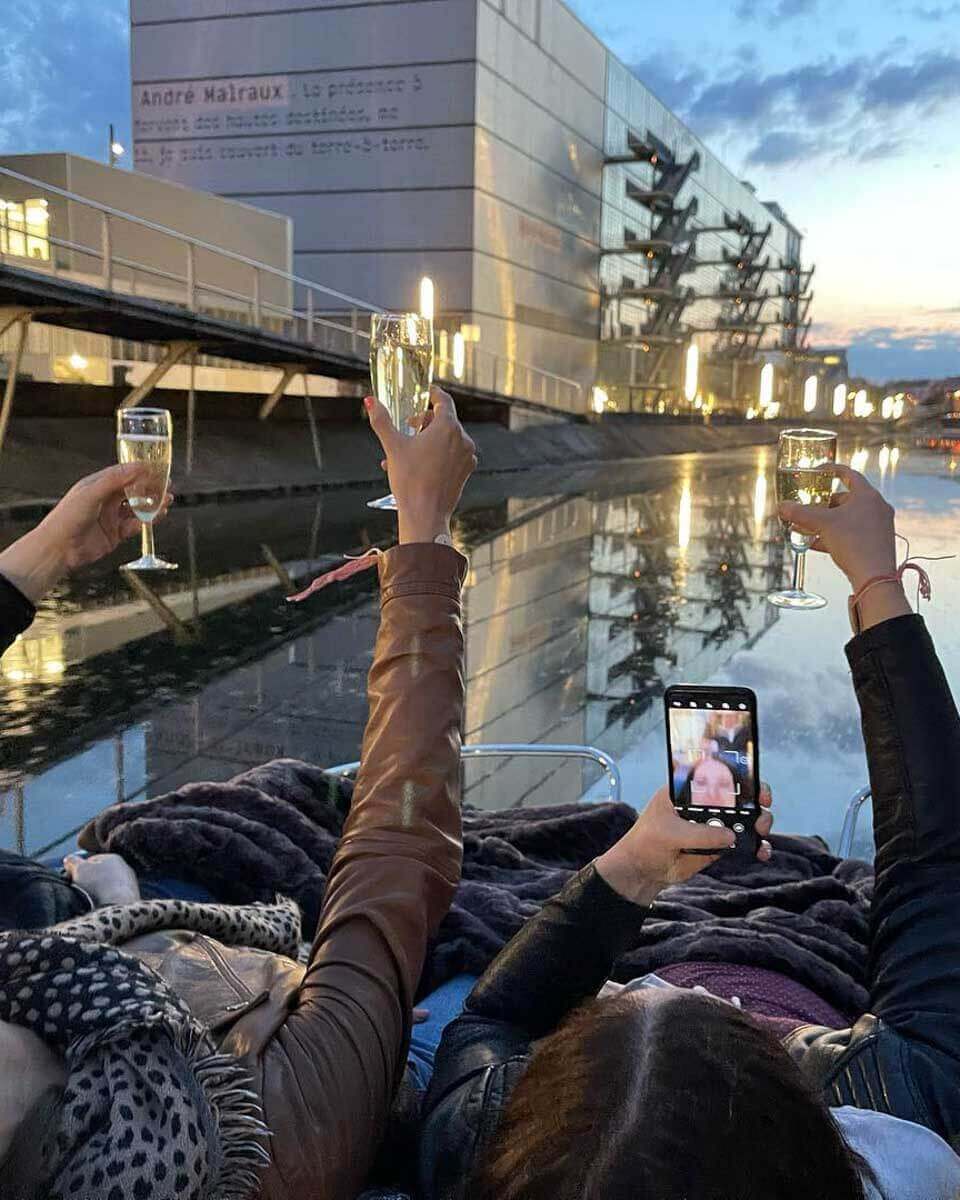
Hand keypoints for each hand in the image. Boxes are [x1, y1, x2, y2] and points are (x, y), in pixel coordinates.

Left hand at [0, 464, 172, 602]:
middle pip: (133, 491)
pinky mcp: (115, 534)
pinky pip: (135, 526)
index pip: (123, 474)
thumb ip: (115, 480)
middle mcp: (105, 500)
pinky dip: (146, 522)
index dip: (140, 471)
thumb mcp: (91, 493)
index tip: (157, 468)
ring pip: (137, 509)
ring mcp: (111, 517)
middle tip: (167, 485)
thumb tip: (137, 468)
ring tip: (167, 501)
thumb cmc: (68, 518)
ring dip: (152, 505)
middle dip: (151, 488)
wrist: (59, 549)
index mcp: (97, 486)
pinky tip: (155, 518)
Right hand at [63, 853, 140, 906]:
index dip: (79, 869)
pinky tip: (100, 906)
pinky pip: (114, 898)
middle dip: (89, 880)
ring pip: (108, 886)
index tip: (71, 878)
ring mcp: (130, 884)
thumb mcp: (79, 869)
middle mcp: (125, 868)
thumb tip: (69, 860)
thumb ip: (73, 862)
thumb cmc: (98, 884)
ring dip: (98, 892)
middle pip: (101, 873)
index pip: (92, 860)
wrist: (118, 906)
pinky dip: (106, 901)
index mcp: (113, 858)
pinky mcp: (132, 898)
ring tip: (89, 900)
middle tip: (79, 889)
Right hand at [365, 387, 477, 544]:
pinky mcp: (465, 471)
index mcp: (448, 427)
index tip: (425, 392)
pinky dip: (437, 455)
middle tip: (408, 428)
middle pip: (444, 420)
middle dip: (424, 422)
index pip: (444, 400)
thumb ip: (382, 420)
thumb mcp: (393, 446)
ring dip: (427, 440)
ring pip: (446, 439)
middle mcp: (463, 439)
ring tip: (406, 453)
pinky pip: (451, 455)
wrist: (425, 514)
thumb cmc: (410, 481)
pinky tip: (417, 466)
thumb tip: (370, 401)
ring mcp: (466, 456)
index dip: (433, 393)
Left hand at [596, 784, 773, 906]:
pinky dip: (755, 846)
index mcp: (687, 791)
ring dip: (758, 823)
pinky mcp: (717, 844)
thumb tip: (730, 835)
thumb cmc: (646, 842)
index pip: (715, 775)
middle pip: (736, 796)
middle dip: (755, 799)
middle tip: (763, 808)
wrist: (642, 872)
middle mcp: (703, 804)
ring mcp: (712, 824)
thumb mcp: (670, 833)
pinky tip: (760, 851)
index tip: (753, 782)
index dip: (737, 776)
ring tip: (762, 831)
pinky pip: (741, 843)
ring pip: (743, 819)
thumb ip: (700, 833)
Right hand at [778, 465, 895, 590]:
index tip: (816, 472)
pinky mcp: (876, 542)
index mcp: (868, 495)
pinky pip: (852, 533)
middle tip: (807, 508)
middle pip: (846, 498)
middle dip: (823, 504)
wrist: (874, 577)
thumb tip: (782, 506)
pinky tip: (816, 544)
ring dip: (827, 522)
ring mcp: (879, 525)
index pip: (848, 474)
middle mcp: (877, 507)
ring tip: (808, 529)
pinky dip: (835, 535)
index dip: (830, 470)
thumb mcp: (822, 524)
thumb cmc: (853, 543)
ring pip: (848, 518)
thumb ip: (800, 513)